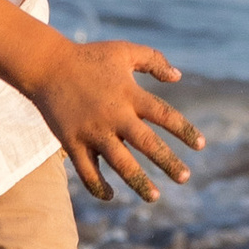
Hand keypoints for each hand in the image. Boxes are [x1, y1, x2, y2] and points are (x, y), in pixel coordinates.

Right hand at [24, 35, 202, 202]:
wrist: (47, 65)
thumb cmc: (90, 57)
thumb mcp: (125, 51)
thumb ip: (154, 60)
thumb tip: (178, 77)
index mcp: (130, 94)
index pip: (164, 115)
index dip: (184, 130)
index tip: (201, 145)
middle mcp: (114, 115)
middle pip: (147, 143)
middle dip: (168, 162)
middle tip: (185, 178)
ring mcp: (93, 131)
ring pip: (120, 164)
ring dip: (138, 182)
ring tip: (155, 197)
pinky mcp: (73, 143)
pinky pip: (88, 172)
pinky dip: (99, 187)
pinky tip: (111, 195)